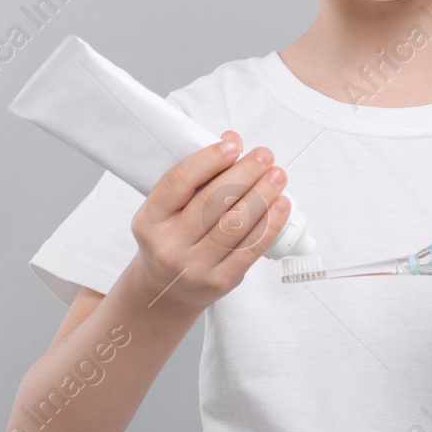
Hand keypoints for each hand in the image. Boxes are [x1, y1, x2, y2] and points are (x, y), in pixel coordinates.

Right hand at [129, 131, 292, 314]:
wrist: (165, 291)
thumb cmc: (171, 239)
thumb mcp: (168, 209)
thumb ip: (197, 175)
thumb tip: (231, 141)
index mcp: (149, 220)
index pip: (179, 181)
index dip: (208, 159)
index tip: (232, 145)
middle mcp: (168, 245)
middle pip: (213, 201)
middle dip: (245, 174)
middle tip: (264, 156)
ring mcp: (194, 267)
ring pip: (236, 224)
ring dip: (263, 194)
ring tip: (277, 175)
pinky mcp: (221, 281)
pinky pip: (251, 248)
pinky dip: (270, 223)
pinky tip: (281, 204)